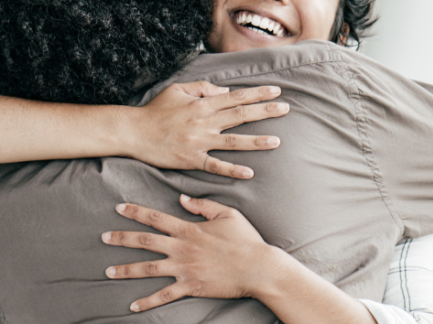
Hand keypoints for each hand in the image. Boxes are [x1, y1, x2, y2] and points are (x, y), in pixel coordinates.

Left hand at [102, 196, 270, 311]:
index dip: (136, 212)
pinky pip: (164, 295)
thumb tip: (182, 199)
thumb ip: (202, 205)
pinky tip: (133, 305)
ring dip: (127, 270)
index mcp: (189, 229)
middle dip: (122, 238)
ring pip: (149, 269)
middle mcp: (182, 248)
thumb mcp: (226, 213)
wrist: (256, 266)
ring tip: (108, 271)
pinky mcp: (190, 287)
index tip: (119, 208)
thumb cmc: (244, 238)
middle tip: (104, 237)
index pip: (156, 218)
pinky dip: (147, 301)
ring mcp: (184, 269)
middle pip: (146, 242)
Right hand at [129, 81, 288, 178]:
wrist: (135, 132)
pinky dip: (232, 169)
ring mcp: (200, 141)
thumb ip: (203, 87)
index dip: (258, 94)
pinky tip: (249, 172)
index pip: (237, 97)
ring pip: (233, 141)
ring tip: (276, 141)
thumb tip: (225, 91)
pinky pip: (215, 165)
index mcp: (203, 104)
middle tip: (286, 109)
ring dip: (256, 141)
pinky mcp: (192, 159)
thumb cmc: (157, 109)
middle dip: (265, 111)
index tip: (276, 92)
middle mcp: (205, 121)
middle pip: (241, 115)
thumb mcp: (178, 89)